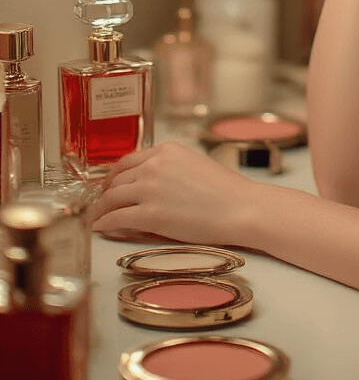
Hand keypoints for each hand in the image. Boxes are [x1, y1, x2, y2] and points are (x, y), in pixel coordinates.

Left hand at [89, 141, 261, 246]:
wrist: (241, 208)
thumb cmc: (226, 191)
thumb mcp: (194, 165)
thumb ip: (169, 169)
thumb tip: (149, 184)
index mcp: (166, 150)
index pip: (128, 161)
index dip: (113, 176)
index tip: (108, 185)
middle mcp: (154, 165)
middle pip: (117, 180)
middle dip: (105, 194)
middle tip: (99, 205)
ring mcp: (150, 189)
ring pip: (112, 198)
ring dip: (100, 209)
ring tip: (95, 218)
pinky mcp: (150, 214)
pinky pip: (116, 218)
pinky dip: (103, 223)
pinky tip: (99, 229)